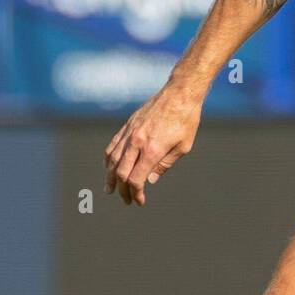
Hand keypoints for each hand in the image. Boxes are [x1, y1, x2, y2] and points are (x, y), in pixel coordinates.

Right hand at [103, 83, 202, 206]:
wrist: (179, 93)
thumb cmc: (186, 120)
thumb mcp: (183, 147)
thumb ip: (165, 165)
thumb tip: (150, 180)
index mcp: (152, 150)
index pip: (135, 179)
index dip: (136, 193)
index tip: (140, 200)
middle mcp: (136, 142)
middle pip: (121, 173)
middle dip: (122, 190)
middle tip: (127, 200)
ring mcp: (130, 133)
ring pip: (112, 160)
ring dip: (110, 177)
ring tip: (110, 189)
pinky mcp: (127, 125)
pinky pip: (112, 146)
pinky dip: (109, 159)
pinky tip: (109, 167)